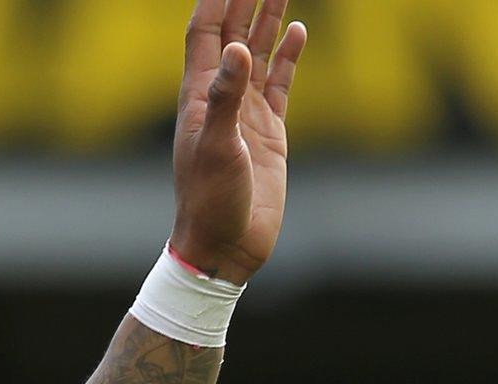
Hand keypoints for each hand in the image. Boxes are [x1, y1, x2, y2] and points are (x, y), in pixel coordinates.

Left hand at [170, 0, 307, 283]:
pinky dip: (288, 55)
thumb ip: (225, 99)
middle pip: (233, 33)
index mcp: (199, 96)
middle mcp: (220, 97)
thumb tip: (236, 50)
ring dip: (268, 17)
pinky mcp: (269, 130)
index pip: (206, 33)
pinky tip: (298, 29)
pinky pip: (279, 82)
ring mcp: (246, 112)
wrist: (225, 246)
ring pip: (258, 52)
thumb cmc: (209, 203)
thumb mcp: (215, 148)